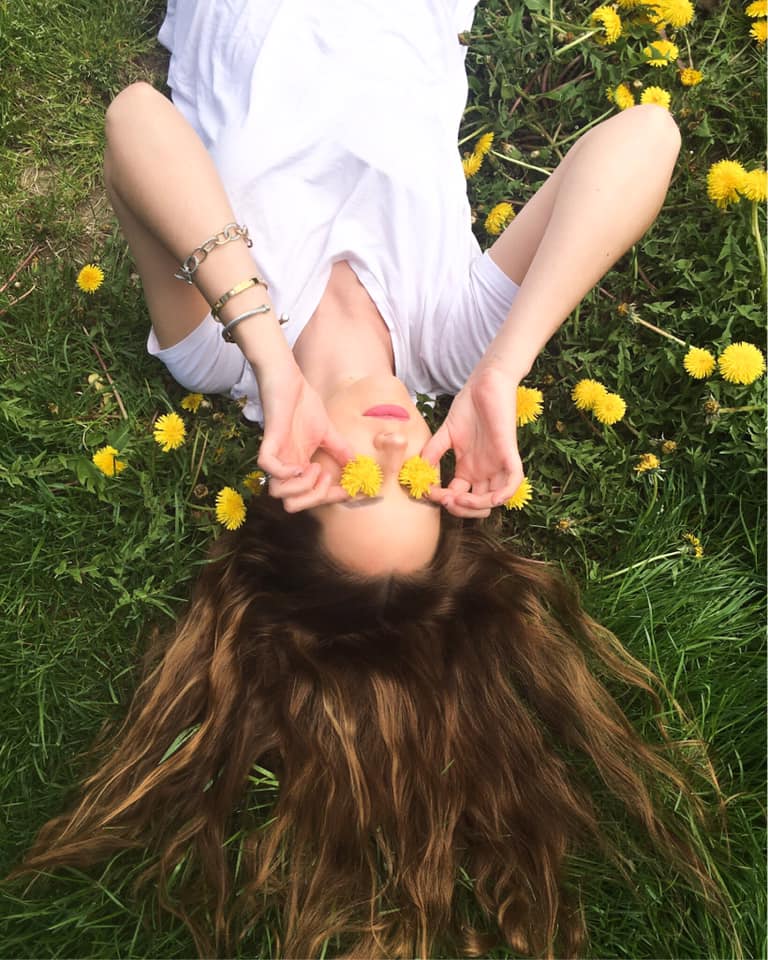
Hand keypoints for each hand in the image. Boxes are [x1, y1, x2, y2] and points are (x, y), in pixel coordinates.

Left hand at [256, 358, 353, 511]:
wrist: (288, 380)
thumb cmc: (303, 404)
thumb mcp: (328, 433)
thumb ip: (340, 450)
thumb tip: (356, 466)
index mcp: (299, 467)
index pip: (312, 496)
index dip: (331, 498)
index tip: (350, 490)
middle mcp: (287, 466)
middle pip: (292, 504)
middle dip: (314, 498)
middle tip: (326, 476)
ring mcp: (277, 456)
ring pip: (278, 493)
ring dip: (302, 486)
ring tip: (315, 467)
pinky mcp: (269, 442)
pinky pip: (268, 468)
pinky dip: (285, 472)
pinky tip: (301, 464)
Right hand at [421, 363, 522, 518]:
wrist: (485, 383)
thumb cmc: (468, 406)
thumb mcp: (445, 434)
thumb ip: (432, 453)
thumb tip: (418, 472)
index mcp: (469, 469)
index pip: (457, 497)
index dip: (443, 501)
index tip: (428, 492)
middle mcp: (484, 471)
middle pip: (476, 504)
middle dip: (460, 509)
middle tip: (445, 499)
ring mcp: (497, 463)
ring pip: (494, 498)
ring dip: (476, 506)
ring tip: (458, 499)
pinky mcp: (509, 452)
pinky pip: (514, 480)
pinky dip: (505, 494)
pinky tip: (493, 499)